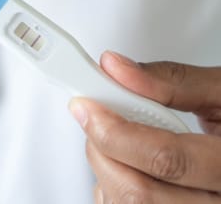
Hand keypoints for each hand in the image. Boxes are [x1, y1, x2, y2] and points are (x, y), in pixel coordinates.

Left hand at [69, 51, 220, 202]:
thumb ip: (172, 81)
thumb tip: (116, 68)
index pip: (164, 159)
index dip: (115, 131)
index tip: (87, 106)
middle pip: (139, 192)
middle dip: (103, 149)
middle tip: (95, 118)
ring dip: (105, 169)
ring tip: (115, 140)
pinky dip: (111, 188)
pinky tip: (124, 165)